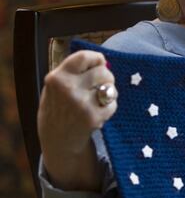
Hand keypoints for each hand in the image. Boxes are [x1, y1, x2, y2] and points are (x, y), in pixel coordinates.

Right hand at [37, 50, 116, 190]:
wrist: (57, 141)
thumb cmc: (60, 108)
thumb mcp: (57, 86)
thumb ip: (76, 71)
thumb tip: (104, 61)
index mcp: (57, 77)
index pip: (85, 56)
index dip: (96, 59)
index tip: (99, 63)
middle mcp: (68, 89)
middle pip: (103, 71)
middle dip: (106, 78)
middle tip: (97, 88)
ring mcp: (81, 104)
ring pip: (111, 87)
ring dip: (109, 93)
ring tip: (95, 101)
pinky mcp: (93, 117)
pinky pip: (113, 104)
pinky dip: (109, 108)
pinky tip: (96, 114)